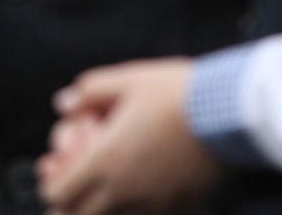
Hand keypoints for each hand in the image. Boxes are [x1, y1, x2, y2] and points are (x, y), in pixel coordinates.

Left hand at [40, 59, 223, 214]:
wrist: (230, 115)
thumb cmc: (177, 94)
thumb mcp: (127, 79)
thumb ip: (89, 92)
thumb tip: (64, 104)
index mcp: (104, 160)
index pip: (59, 193)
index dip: (51, 183)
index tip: (55, 170)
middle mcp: (125, 190)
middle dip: (70, 203)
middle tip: (73, 186)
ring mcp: (153, 204)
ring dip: (101, 207)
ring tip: (104, 189)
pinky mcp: (180, 206)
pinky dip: (133, 208)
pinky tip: (138, 191)